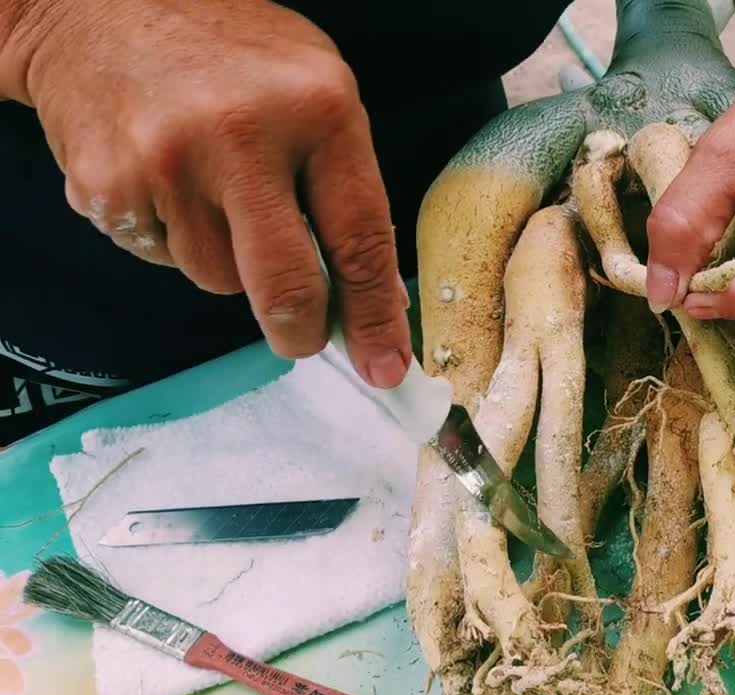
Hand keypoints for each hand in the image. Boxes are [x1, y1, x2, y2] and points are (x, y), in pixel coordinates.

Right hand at [19, 0, 410, 387]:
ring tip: (211, 190)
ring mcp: (168, 163)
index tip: (386, 368)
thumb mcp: (315, 90)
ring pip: (218, 280)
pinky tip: (166, 182)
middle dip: (301, 329)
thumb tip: (372, 294)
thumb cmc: (228, 52)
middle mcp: (242, 135)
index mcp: (318, 108)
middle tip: (303, 335)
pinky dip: (172, 239)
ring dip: (226, 261)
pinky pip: (161, 259)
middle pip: (285, 287)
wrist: (97, 6)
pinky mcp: (107, 188)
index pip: (360, 239)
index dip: (376, 316)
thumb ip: (346, 185)